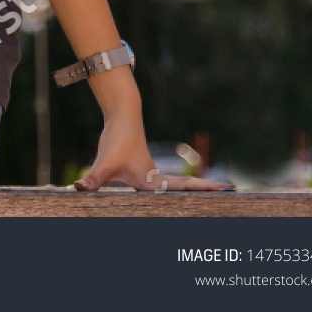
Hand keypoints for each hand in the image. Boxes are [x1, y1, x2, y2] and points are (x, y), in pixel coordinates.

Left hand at [74, 117, 233, 191]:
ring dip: (199, 190)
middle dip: (208, 191)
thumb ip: (92, 180)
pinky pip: (170, 184)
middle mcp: (158, 179)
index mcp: (153, 181)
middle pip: (188, 188)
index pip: (184, 189)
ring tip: (222, 194)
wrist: (121, 117)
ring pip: (180, 186)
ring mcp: (154, 175)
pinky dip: (184, 188)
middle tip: (233, 192)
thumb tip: (77, 189)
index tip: (228, 189)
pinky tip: (188, 194)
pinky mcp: (147, 172)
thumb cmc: (116, 141)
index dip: (205, 190)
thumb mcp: (103, 164)